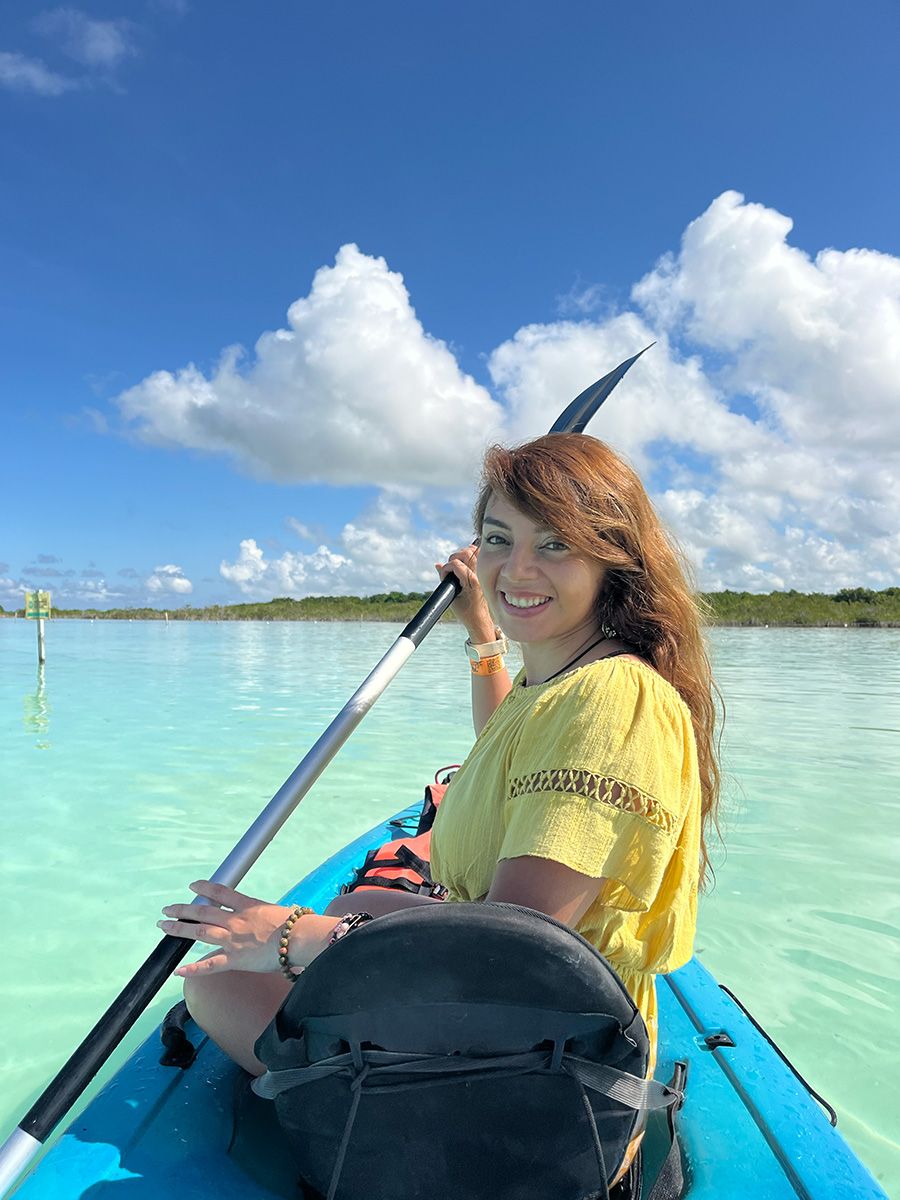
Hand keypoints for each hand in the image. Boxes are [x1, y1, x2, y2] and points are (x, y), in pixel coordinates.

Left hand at [159, 881, 300, 976]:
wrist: (299, 937)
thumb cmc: (296, 924)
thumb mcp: (278, 910)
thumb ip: (267, 912)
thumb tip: (272, 912)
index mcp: (247, 906)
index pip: (221, 892)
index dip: (204, 888)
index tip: (192, 886)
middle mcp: (236, 921)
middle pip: (203, 911)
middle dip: (183, 909)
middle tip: (168, 908)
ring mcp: (233, 939)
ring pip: (200, 932)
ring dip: (180, 929)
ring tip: (164, 926)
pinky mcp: (235, 959)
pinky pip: (210, 965)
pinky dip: (193, 969)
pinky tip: (178, 971)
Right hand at [435, 542, 495, 639]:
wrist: (480, 619)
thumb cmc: (466, 612)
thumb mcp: (452, 597)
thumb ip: (445, 580)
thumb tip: (438, 565)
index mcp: (472, 582)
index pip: (456, 564)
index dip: (446, 568)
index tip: (444, 576)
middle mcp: (480, 575)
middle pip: (465, 553)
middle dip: (453, 558)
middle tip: (449, 568)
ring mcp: (484, 573)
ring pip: (473, 551)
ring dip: (462, 554)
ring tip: (456, 563)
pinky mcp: (486, 573)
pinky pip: (479, 556)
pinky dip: (471, 553)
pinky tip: (465, 559)